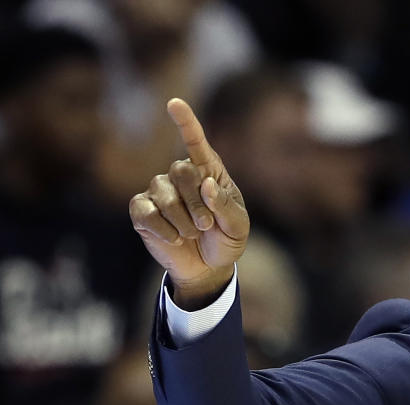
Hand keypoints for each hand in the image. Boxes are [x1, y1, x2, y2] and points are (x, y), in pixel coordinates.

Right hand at [130, 99, 248, 308]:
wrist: (209, 266)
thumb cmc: (227, 239)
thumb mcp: (237, 226)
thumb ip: (225, 205)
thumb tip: (206, 184)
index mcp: (208, 172)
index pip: (195, 142)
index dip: (185, 122)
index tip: (175, 103)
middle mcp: (180, 176)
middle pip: (180, 171)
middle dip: (196, 202)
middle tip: (206, 225)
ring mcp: (159, 192)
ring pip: (164, 195)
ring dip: (183, 220)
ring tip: (193, 234)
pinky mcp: (143, 212)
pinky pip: (147, 213)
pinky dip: (164, 229)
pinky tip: (175, 239)